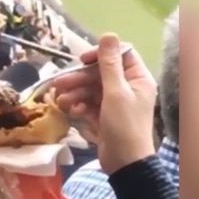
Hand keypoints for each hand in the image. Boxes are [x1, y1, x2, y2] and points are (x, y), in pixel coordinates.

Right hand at [54, 34, 156, 173]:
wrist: (125, 164)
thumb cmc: (124, 126)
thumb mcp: (115, 92)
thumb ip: (109, 64)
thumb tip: (108, 34)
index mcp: (138, 78)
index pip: (119, 55)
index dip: (99, 54)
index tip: (81, 60)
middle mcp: (129, 87)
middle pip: (101, 73)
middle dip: (80, 78)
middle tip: (60, 83)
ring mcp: (117, 102)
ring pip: (92, 89)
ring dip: (76, 93)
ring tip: (60, 100)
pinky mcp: (106, 116)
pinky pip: (90, 104)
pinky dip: (80, 106)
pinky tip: (72, 111)